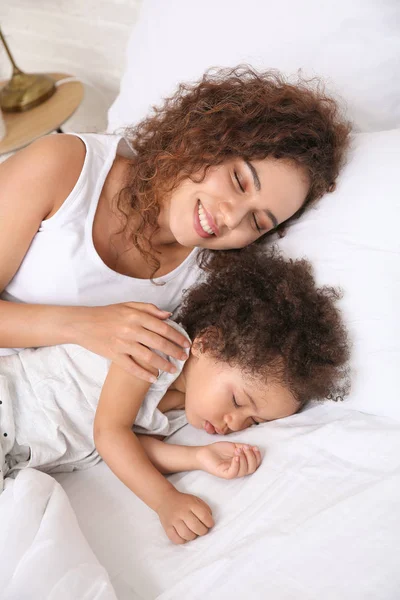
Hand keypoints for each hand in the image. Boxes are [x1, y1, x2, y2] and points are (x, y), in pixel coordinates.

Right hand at [72, 302, 189, 381]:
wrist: (83, 324)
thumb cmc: (107, 314)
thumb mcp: (128, 305)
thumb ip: (149, 309)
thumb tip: (168, 315)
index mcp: (136, 316)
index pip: (163, 327)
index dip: (177, 336)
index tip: (186, 343)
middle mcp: (131, 330)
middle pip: (159, 343)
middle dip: (175, 351)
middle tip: (184, 358)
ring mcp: (122, 344)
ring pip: (148, 357)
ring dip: (164, 364)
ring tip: (173, 370)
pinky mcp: (114, 355)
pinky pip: (132, 367)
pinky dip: (144, 374)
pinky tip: (154, 378)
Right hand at [156, 489, 213, 544]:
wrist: (165, 499)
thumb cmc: (184, 501)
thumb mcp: (196, 500)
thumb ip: (205, 509)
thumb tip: (210, 522)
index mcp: (191, 504)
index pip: (204, 516)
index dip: (209, 523)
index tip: (209, 524)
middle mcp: (182, 512)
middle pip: (196, 527)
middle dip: (203, 531)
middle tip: (202, 530)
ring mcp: (173, 520)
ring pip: (186, 535)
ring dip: (193, 536)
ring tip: (193, 533)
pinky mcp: (167, 527)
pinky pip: (176, 539)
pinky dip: (183, 540)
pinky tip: (184, 536)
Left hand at [196, 442, 261, 478]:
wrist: (205, 452)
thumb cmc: (219, 450)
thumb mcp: (234, 446)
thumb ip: (243, 447)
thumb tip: (253, 448)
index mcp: (242, 464)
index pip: (255, 464)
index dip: (257, 456)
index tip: (254, 447)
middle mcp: (238, 470)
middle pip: (252, 468)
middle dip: (251, 457)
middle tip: (244, 448)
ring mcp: (232, 473)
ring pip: (244, 471)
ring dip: (244, 458)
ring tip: (237, 450)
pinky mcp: (225, 474)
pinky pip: (234, 473)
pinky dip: (237, 464)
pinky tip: (235, 456)